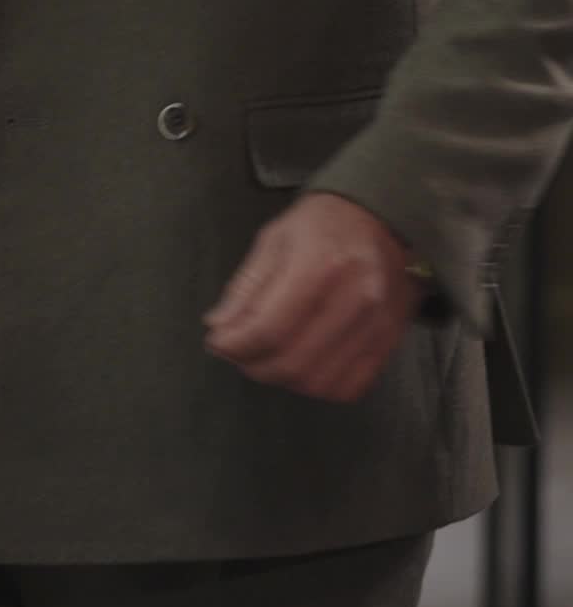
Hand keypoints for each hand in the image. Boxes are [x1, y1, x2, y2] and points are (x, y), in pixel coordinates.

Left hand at [202, 194, 426, 401]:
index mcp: (322, 263)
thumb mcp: (276, 239)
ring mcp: (377, 324)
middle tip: (239, 352)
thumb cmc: (325, 224)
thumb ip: (247, 286)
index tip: (218, 342)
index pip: (270, 327)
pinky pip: (348, 386)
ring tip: (267, 357)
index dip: (237, 344)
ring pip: (318, 381)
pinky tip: (302, 365)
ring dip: (282, 379)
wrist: (382, 220)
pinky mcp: (389, 342)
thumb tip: (219, 326)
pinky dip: (317, 386)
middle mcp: (355, 298)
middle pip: (293, 361)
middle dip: (254, 364)